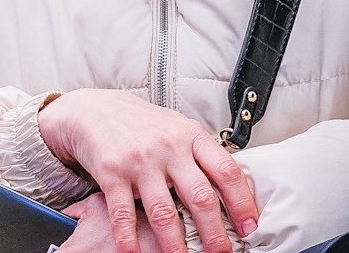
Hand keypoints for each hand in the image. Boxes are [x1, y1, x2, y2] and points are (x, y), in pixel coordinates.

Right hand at [39, 88, 256, 252]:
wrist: (98, 110)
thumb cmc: (146, 125)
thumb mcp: (181, 130)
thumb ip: (202, 156)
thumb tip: (235, 186)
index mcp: (194, 137)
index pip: (227, 171)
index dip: (242, 201)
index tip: (250, 226)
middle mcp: (171, 148)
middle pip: (200, 196)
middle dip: (214, 231)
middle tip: (223, 252)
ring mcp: (141, 161)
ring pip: (164, 212)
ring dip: (175, 244)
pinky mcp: (113, 174)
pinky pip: (124, 214)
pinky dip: (129, 239)